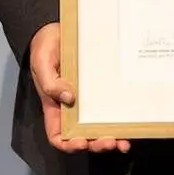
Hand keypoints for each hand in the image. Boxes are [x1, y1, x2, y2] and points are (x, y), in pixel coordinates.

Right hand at [29, 23, 127, 153]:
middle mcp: (73, 110)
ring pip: (100, 129)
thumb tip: (69, 99)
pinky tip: (131, 125)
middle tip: (110, 142)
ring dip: (112, 139)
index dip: (69, 144)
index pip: (58, 136)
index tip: (81, 142)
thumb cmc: (46, 48)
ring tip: (123, 142)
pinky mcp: (102, 92)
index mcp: (55, 108)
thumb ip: (50, 83)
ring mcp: (89, 102)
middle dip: (96, 144)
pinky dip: (121, 121)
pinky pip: (112, 110)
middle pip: (83, 137)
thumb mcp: (42, 64)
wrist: (58, 30)